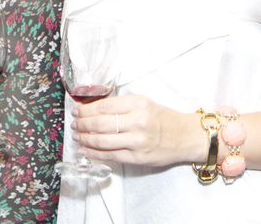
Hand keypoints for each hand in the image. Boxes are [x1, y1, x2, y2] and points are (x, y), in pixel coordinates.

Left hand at [71, 95, 194, 166]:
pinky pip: (111, 156)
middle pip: (100, 124)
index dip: (86, 110)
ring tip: (78, 137)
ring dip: (85, 139)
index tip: (77, 111)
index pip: (104, 106)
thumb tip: (93, 109)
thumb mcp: (145, 103)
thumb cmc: (164, 118)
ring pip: (102, 141)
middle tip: (74, 125)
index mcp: (138, 104)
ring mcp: (137, 141)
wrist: (186, 136)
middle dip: (82, 124)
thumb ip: (122, 105)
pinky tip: (86, 150)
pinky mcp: (138, 158)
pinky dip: (95, 153)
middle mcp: (138, 121)